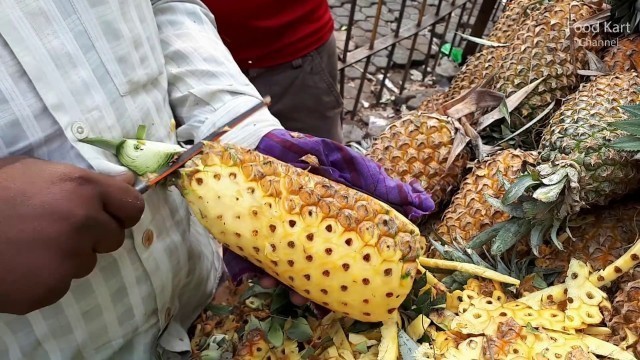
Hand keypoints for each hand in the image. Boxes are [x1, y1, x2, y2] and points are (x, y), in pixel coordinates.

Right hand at [0, 157, 144, 314]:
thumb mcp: (36, 171)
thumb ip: (87, 179)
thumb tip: (129, 182)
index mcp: (82, 189)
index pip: (132, 207)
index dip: (121, 211)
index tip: (111, 214)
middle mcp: (84, 223)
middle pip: (114, 237)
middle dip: (94, 235)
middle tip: (61, 229)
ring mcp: (68, 259)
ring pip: (87, 262)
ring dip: (70, 256)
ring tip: (33, 244)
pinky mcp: (51, 289)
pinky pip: (62, 284)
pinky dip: (47, 277)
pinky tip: (22, 264)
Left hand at [224, 129, 435, 310]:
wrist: (290, 136)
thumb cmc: (333, 159)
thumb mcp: (364, 175)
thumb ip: (391, 192)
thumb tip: (425, 203)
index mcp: (336, 233)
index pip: (338, 264)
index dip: (335, 286)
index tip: (333, 303)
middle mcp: (311, 235)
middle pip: (307, 270)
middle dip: (303, 290)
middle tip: (299, 299)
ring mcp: (284, 229)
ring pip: (280, 263)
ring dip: (275, 280)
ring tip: (270, 284)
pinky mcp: (258, 221)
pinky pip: (254, 247)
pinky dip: (252, 260)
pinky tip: (251, 267)